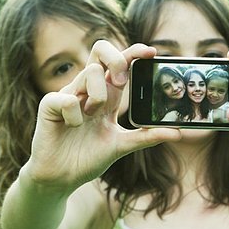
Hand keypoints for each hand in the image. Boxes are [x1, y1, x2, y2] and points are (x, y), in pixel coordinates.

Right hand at [24, 41, 180, 190]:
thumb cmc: (87, 158)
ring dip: (98, 96)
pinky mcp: (50, 105)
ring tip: (93, 116)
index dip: (134, 52)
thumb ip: (146, 137)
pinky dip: (75, 116)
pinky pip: (68, 98)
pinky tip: (72, 127)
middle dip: (116, 59)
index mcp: (106, 94)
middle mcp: (88, 89)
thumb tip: (178, 133)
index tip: (152, 53)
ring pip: (90, 72)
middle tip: (122, 82)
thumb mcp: (122, 146)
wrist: (61, 178)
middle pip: (100, 50)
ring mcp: (69, 94)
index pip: (120, 63)